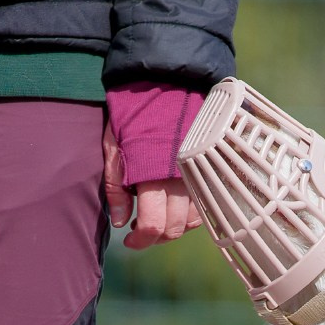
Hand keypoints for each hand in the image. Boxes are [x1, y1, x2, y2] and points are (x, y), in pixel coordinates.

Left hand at [102, 117, 198, 249]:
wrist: (168, 82)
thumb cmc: (135, 114)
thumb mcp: (114, 147)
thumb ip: (116, 187)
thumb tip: (122, 222)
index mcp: (154, 175)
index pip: (154, 226)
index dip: (140, 241)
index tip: (129, 241)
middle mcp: (181, 180)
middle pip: (175, 229)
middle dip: (156, 237)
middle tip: (140, 230)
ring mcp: (199, 175)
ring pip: (192, 220)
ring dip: (174, 226)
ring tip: (158, 216)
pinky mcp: (210, 169)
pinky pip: (206, 203)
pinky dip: (190, 213)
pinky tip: (175, 204)